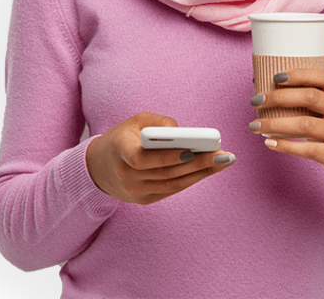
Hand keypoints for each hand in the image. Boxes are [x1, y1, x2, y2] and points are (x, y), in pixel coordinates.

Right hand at [86, 111, 234, 204]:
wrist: (100, 167)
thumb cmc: (122, 138)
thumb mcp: (135, 122)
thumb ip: (158, 123)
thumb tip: (182, 132)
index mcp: (119, 151)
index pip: (142, 159)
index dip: (166, 156)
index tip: (190, 150)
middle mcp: (126, 176)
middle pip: (166, 173)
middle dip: (197, 163)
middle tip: (222, 154)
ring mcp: (136, 192)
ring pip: (173, 184)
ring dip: (201, 173)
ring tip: (223, 161)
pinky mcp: (145, 200)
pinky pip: (172, 189)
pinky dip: (191, 179)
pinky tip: (208, 170)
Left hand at [248, 68, 323, 199]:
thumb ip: (306, 101)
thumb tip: (259, 83)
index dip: (300, 74)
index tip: (275, 77)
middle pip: (311, 98)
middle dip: (278, 97)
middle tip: (255, 101)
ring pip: (306, 124)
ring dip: (275, 123)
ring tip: (255, 126)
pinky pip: (310, 150)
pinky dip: (285, 145)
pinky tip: (269, 143)